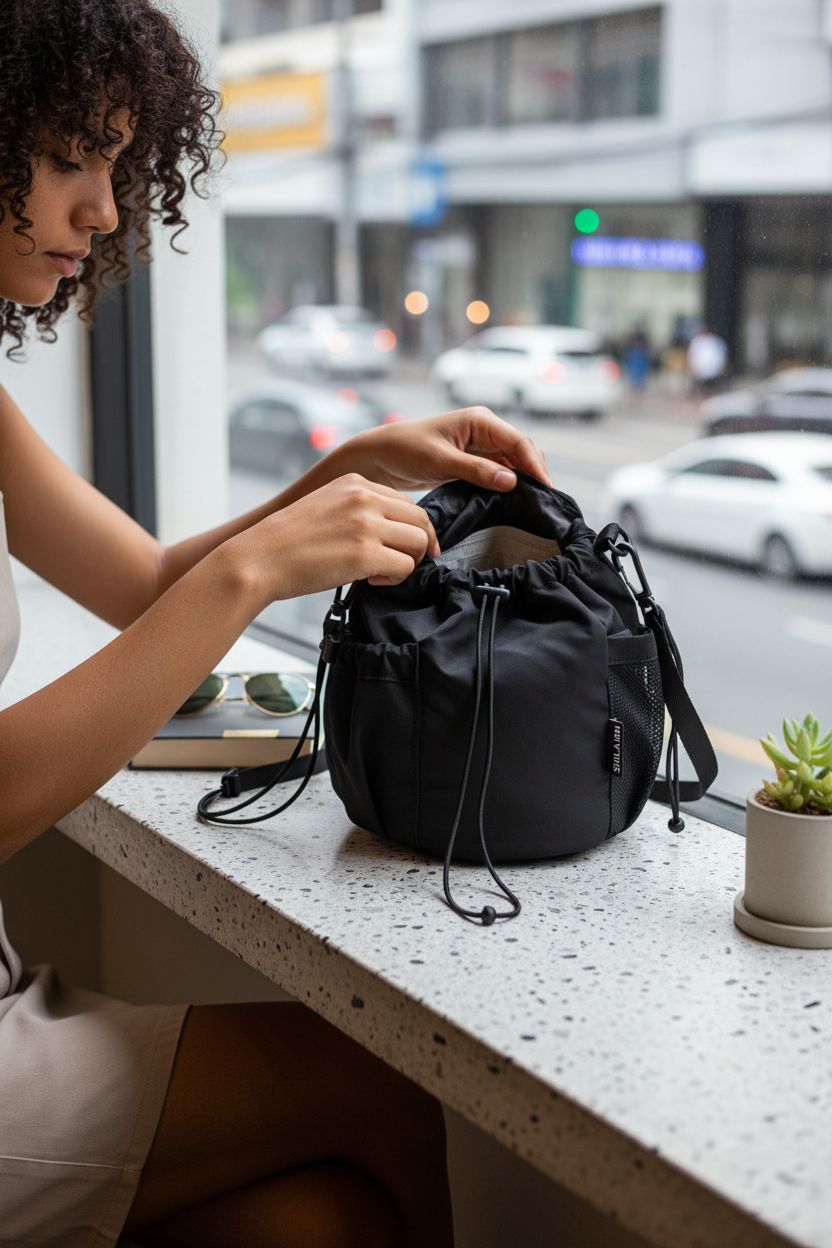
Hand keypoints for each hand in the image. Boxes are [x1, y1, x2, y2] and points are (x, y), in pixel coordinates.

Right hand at [235, 473, 440, 605]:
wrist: (258, 560)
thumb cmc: (287, 541)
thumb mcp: (325, 506)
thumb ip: (357, 509)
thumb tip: (389, 529)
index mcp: (355, 483)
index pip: (406, 501)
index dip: (411, 527)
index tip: (407, 545)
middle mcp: (364, 498)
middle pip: (420, 519)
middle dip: (418, 545)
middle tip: (401, 563)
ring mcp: (366, 525)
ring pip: (418, 543)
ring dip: (407, 562)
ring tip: (381, 572)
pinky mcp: (365, 554)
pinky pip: (405, 567)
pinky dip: (394, 579)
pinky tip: (372, 580)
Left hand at [341, 406, 552, 494]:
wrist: (380, 457)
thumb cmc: (405, 450)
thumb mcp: (440, 461)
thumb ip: (476, 471)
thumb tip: (511, 481)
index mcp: (479, 420)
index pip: (518, 442)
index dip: (536, 466)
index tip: (547, 490)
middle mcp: (484, 430)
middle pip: (521, 452)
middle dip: (534, 473)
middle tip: (544, 502)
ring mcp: (479, 446)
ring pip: (512, 463)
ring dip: (522, 481)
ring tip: (533, 505)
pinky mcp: (472, 462)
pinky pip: (498, 472)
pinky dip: (507, 485)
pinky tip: (513, 502)